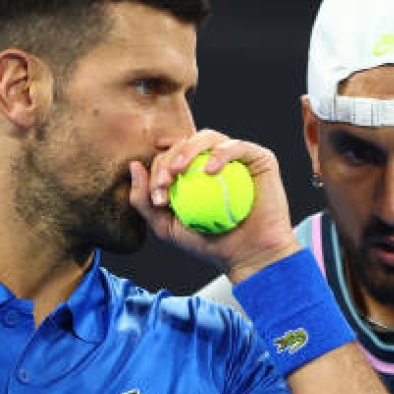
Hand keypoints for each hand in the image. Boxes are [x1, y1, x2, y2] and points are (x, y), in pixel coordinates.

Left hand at [128, 130, 300, 279]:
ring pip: (208, 137)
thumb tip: (134, 167)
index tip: (158, 197)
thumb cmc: (209, 244)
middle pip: (186, 143)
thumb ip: (144, 200)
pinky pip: (237, 146)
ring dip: (188, 149)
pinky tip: (210, 171)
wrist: (249, 256)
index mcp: (195, 171)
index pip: (170, 157)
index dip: (158, 169)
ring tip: (180, 170)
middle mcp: (216, 160)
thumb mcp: (166, 227)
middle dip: (169, 159)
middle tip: (165, 183)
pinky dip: (221, 154)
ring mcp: (238, 158)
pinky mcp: (259, 159)